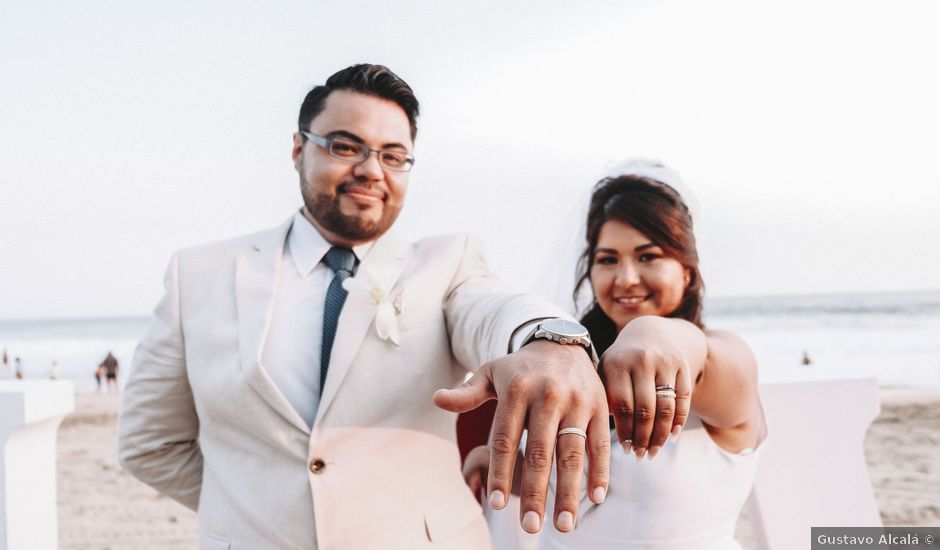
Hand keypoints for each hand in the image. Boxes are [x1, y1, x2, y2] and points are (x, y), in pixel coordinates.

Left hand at [434, 340, 609, 533]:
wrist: (562, 342)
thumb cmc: (520, 368)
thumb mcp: (491, 374)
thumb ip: (467, 393)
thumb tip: (437, 399)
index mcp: (516, 389)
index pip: (504, 438)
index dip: (500, 472)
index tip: (495, 503)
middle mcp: (547, 396)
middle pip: (539, 452)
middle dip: (534, 493)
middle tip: (529, 527)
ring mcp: (576, 402)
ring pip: (571, 453)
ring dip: (568, 493)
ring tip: (562, 525)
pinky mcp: (599, 407)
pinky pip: (599, 444)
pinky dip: (599, 472)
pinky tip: (595, 499)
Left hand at [599, 316, 704, 459]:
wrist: (650, 333)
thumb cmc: (621, 363)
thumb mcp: (606, 372)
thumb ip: (602, 397)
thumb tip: (598, 436)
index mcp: (616, 363)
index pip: (622, 406)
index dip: (625, 432)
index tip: (626, 450)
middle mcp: (641, 360)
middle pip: (645, 410)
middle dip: (643, 438)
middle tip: (641, 455)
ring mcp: (664, 362)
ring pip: (666, 407)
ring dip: (661, 435)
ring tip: (654, 451)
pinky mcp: (682, 365)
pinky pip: (683, 399)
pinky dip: (679, 421)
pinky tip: (671, 437)